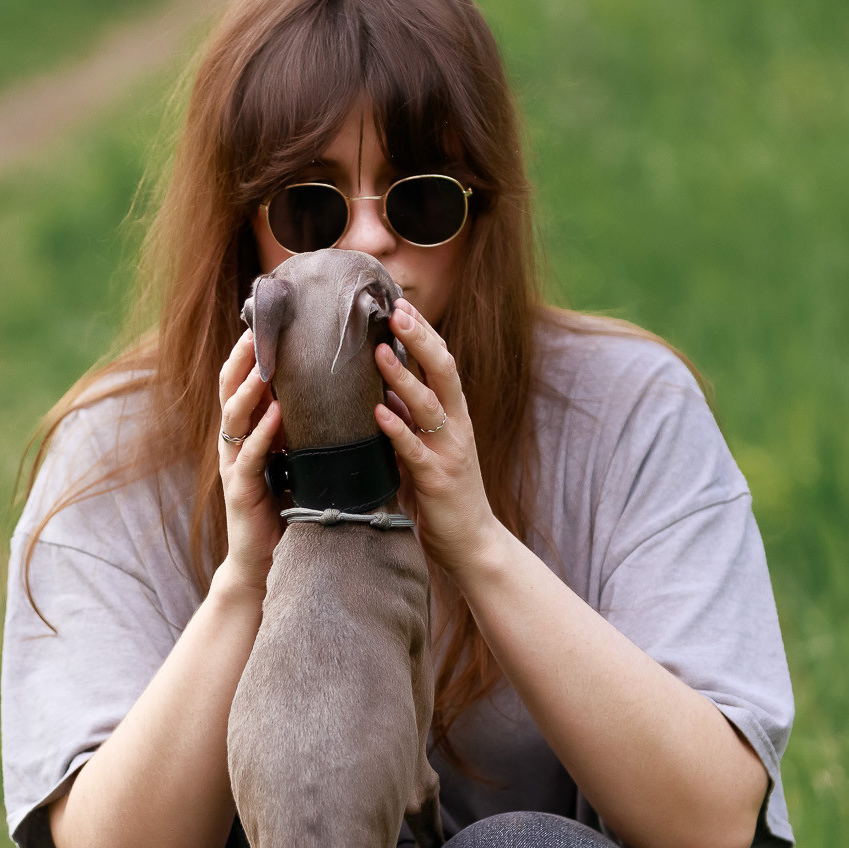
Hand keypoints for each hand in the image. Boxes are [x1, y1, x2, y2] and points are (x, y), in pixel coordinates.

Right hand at [216, 330, 283, 597]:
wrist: (264, 562)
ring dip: (249, 390)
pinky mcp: (241, 492)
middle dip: (244, 360)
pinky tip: (275, 417)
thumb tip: (332, 393)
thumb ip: (300, 430)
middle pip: (231, 391)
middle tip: (258, 329)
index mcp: (247, 433)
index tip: (266, 321)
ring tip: (264, 366)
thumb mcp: (293, 460)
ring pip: (235, 419)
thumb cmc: (284, 508)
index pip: (243, 383)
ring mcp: (235, 467)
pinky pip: (250, 458)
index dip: (250, 353)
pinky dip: (262, 435)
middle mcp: (235, 444)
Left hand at [374, 299, 502, 579]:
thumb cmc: (444, 494)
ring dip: (403, 377)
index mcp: (455, 416)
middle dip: (420, 339)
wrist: (471, 543)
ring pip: (428, 406)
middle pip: (442, 372)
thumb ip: (409, 421)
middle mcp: (456, 427)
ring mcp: (448, 452)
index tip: (401, 305)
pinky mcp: (436, 479)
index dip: (424, 333)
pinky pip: (413, 449)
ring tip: (378, 353)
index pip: (442, 363)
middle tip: (396, 311)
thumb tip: (381, 389)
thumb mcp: (425, 448)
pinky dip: (395, 428)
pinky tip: (377, 411)